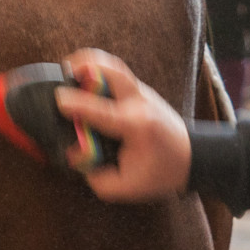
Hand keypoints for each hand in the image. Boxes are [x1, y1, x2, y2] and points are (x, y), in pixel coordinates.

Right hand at [54, 49, 191, 202]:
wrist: (190, 157)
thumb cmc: (159, 172)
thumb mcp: (127, 188)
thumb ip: (98, 179)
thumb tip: (76, 157)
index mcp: (136, 126)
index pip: (103, 111)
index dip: (78, 104)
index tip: (59, 99)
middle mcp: (140, 103)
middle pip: (113, 72)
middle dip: (86, 65)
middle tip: (64, 69)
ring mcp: (142, 93)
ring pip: (115, 66)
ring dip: (91, 62)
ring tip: (70, 66)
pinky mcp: (140, 91)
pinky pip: (116, 72)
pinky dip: (98, 69)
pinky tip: (83, 76)